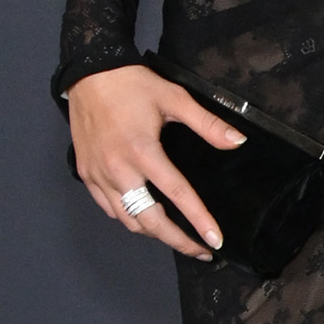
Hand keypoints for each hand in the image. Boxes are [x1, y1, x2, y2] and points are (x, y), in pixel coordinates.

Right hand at [67, 63, 241, 259]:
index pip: (177, 195)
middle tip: (200, 250)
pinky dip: (128, 218)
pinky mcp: (86, 174)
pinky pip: (109, 208)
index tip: (215, 241)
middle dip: (176, 241)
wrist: (88, 73)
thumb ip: (207, 124)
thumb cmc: (131, 84)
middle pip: (149, 220)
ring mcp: (98, 175)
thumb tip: (237, 142)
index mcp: (142, 151)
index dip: (198, 221)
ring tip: (176, 236)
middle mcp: (118, 169)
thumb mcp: (175, 98)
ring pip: (127, 219)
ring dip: (153, 233)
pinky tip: (145, 217)